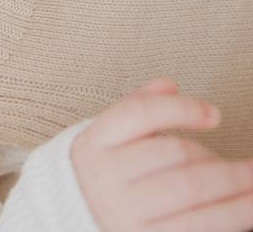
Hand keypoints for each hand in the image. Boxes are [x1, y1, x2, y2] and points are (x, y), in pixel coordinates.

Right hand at [72, 78, 252, 231]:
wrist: (68, 223)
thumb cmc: (98, 180)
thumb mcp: (105, 141)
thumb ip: (135, 110)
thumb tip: (168, 85)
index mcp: (94, 144)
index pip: (138, 113)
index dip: (181, 109)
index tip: (214, 114)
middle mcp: (105, 175)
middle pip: (172, 153)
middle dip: (217, 157)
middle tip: (248, 165)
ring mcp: (122, 209)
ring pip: (189, 187)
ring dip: (233, 182)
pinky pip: (197, 223)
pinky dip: (232, 212)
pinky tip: (249, 205)